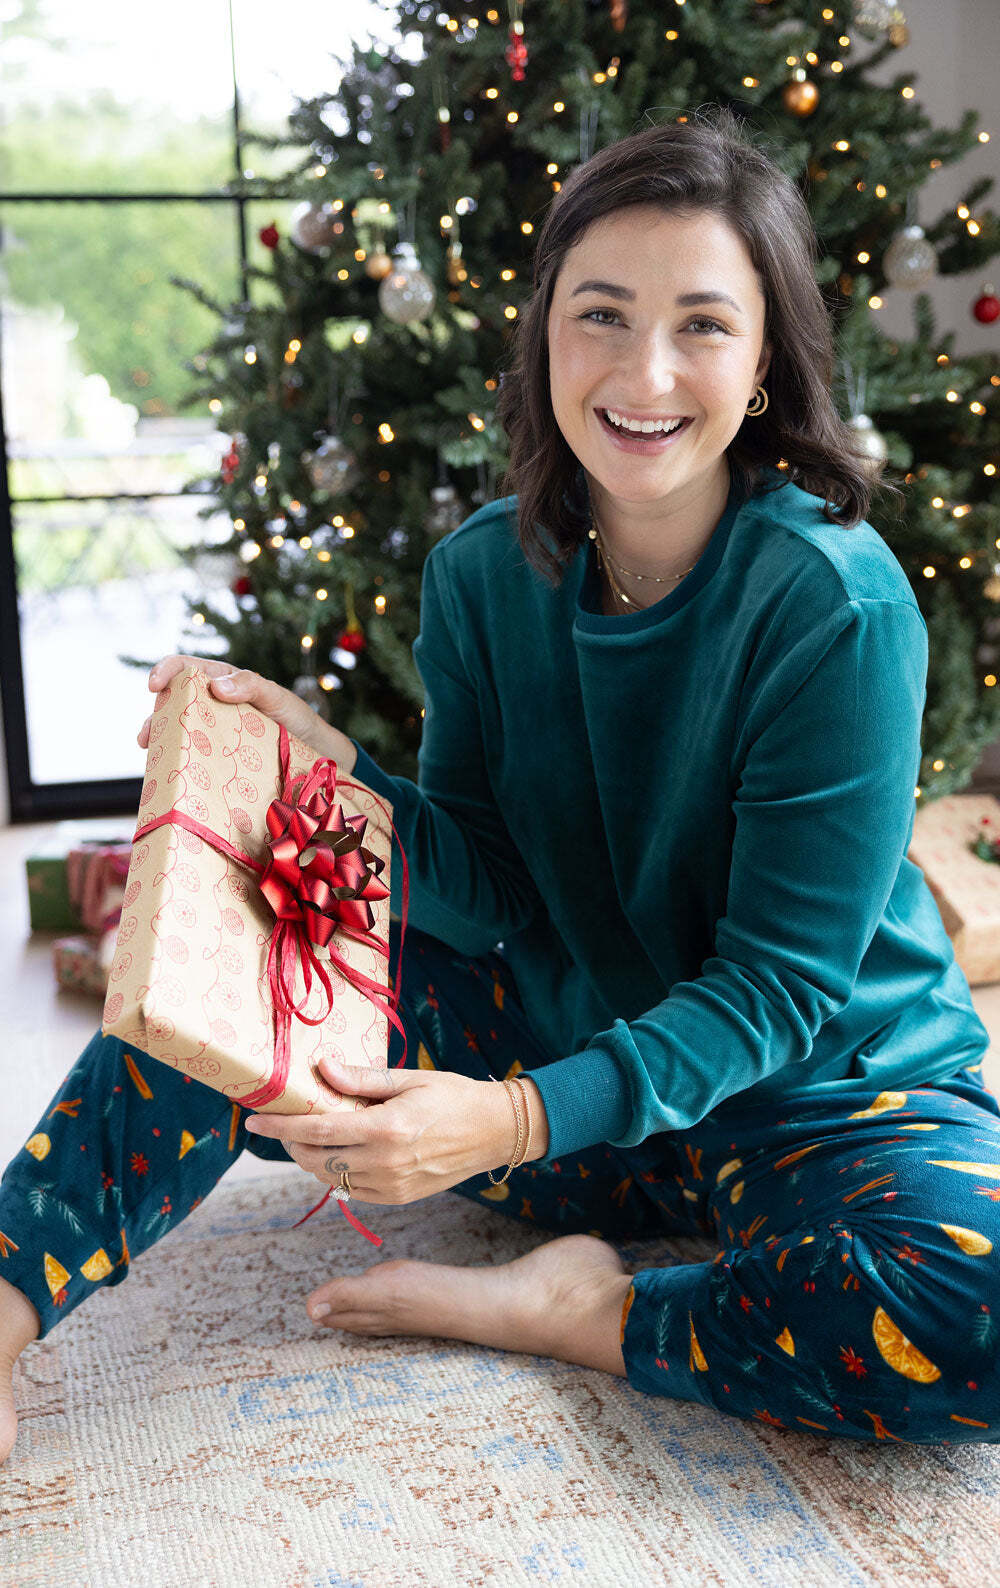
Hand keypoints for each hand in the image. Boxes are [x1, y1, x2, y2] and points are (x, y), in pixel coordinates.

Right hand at [137, 653, 356, 772]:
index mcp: (223, 682)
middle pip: (173, 704)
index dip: (165, 671)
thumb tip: (215, 685)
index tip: (154, 686)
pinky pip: (195, 756)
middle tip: (147, 736)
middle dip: (155, 716)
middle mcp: (213, 705)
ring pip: (179, 732)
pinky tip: (173, 772)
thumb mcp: (277, 697)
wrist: (317, 753)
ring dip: (162, 742)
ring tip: (153, 756)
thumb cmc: (296, 717)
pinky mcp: (219, 757)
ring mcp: (214, 732)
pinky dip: (180, 762)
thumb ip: (250, 685)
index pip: (186, 668)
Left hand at [243, 1056, 522, 1203]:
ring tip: (311, 1136)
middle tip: (284, 1124)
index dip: (280, 1127)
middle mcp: (385, 1163)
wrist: (494, 1132)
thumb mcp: (409, 1079)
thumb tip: (323, 1068)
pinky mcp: (398, 1198)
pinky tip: (342, 1152)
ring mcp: (391, 1187)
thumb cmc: (454, 1096)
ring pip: (331, 1179)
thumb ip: (363, 1080)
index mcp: (385, 1129)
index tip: (254, 1120)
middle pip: (316, 1160)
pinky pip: (352, 1191)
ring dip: (313, 1159)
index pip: (317, 1130)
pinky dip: (337, 1173)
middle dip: (292, 1144)